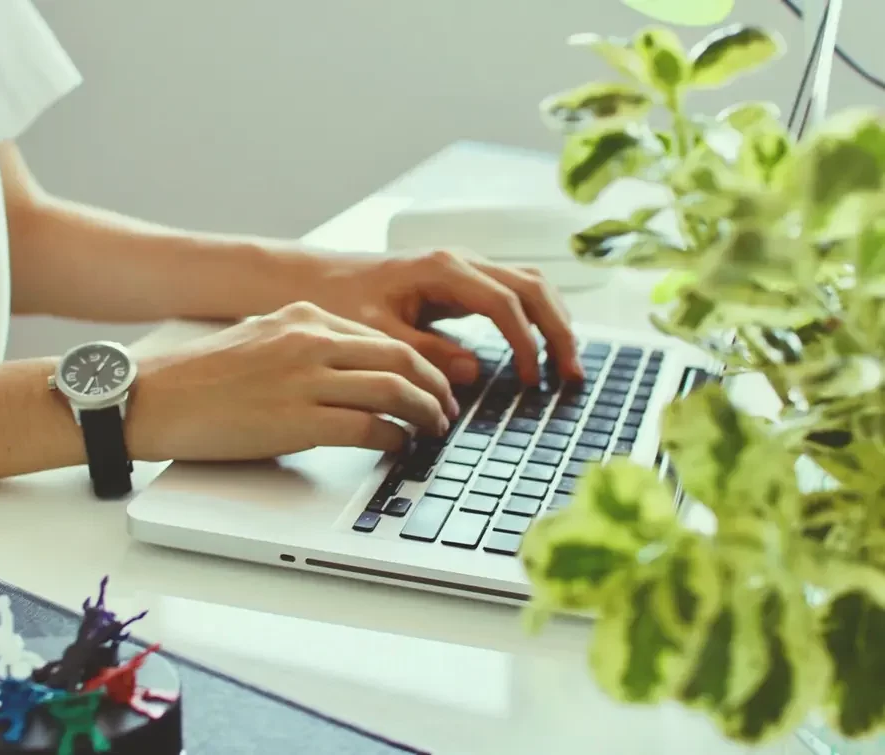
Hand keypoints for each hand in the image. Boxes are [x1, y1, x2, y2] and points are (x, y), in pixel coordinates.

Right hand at [127, 302, 457, 461]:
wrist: (152, 397)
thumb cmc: (200, 377)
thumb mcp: (262, 339)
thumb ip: (306, 346)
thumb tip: (350, 372)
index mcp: (305, 317)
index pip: (384, 338)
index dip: (419, 363)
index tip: (432, 382)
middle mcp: (312, 340)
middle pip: (401, 358)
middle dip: (434, 386)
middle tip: (447, 408)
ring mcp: (307, 378)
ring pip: (394, 389)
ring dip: (424, 412)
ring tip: (433, 429)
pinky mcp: (298, 419)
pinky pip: (368, 426)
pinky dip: (394, 438)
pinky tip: (399, 446)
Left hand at [299, 249, 583, 384]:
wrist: (317, 280)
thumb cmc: (340, 301)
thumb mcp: (376, 333)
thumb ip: (424, 353)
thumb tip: (471, 372)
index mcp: (442, 269)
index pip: (504, 303)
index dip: (525, 343)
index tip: (532, 380)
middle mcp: (460, 261)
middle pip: (532, 287)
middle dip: (557, 330)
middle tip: (572, 375)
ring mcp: (465, 269)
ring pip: (529, 285)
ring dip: (553, 322)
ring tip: (567, 365)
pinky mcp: (462, 283)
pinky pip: (513, 294)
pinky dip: (535, 319)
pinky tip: (541, 349)